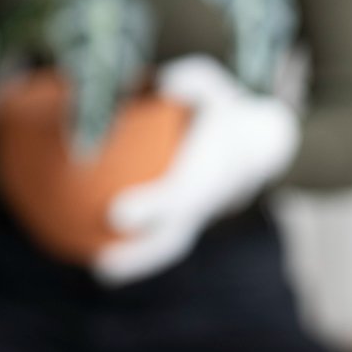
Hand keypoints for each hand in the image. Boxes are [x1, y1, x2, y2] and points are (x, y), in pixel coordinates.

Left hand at [92, 54, 299, 286]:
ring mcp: (198, 217)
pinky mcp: (189, 220)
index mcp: (209, 175)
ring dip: (134, 264)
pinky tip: (92, 239)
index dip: (148, 209)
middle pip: (170, 239)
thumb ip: (190, 82)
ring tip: (96, 270)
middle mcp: (204, 204)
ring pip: (165, 247)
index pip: (175, 199)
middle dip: (138, 256)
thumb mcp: (212, 85)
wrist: (258, 143)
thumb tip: (161, 81)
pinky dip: (132, 246)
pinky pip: (160, 238)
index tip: (115, 214)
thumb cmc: (223, 109)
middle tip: (101, 266)